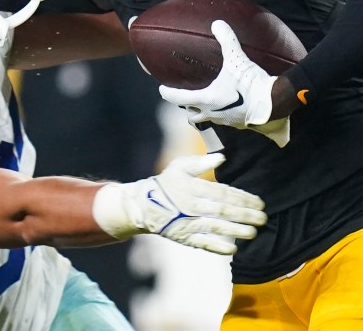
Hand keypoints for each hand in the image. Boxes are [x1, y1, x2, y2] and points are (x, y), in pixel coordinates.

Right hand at [92, 153, 266, 254]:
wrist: (144, 204)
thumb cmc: (166, 183)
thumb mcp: (179, 166)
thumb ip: (200, 162)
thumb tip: (222, 157)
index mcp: (192, 187)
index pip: (222, 192)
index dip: (242, 197)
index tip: (259, 202)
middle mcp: (192, 205)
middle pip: (223, 210)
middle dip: (245, 214)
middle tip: (263, 217)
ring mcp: (187, 223)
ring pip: (216, 227)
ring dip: (236, 230)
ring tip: (253, 232)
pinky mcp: (184, 237)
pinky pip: (203, 244)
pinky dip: (218, 247)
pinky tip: (233, 249)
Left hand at [158, 20, 289, 146]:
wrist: (275, 104)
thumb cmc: (252, 84)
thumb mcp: (237, 60)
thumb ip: (227, 41)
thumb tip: (217, 23)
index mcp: (207, 99)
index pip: (179, 98)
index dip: (168, 93)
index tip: (162, 89)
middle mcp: (212, 113)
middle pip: (191, 114)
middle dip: (186, 106)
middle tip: (184, 97)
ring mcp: (225, 121)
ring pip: (206, 120)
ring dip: (202, 112)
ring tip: (204, 102)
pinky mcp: (239, 124)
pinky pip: (223, 120)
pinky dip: (219, 114)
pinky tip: (226, 105)